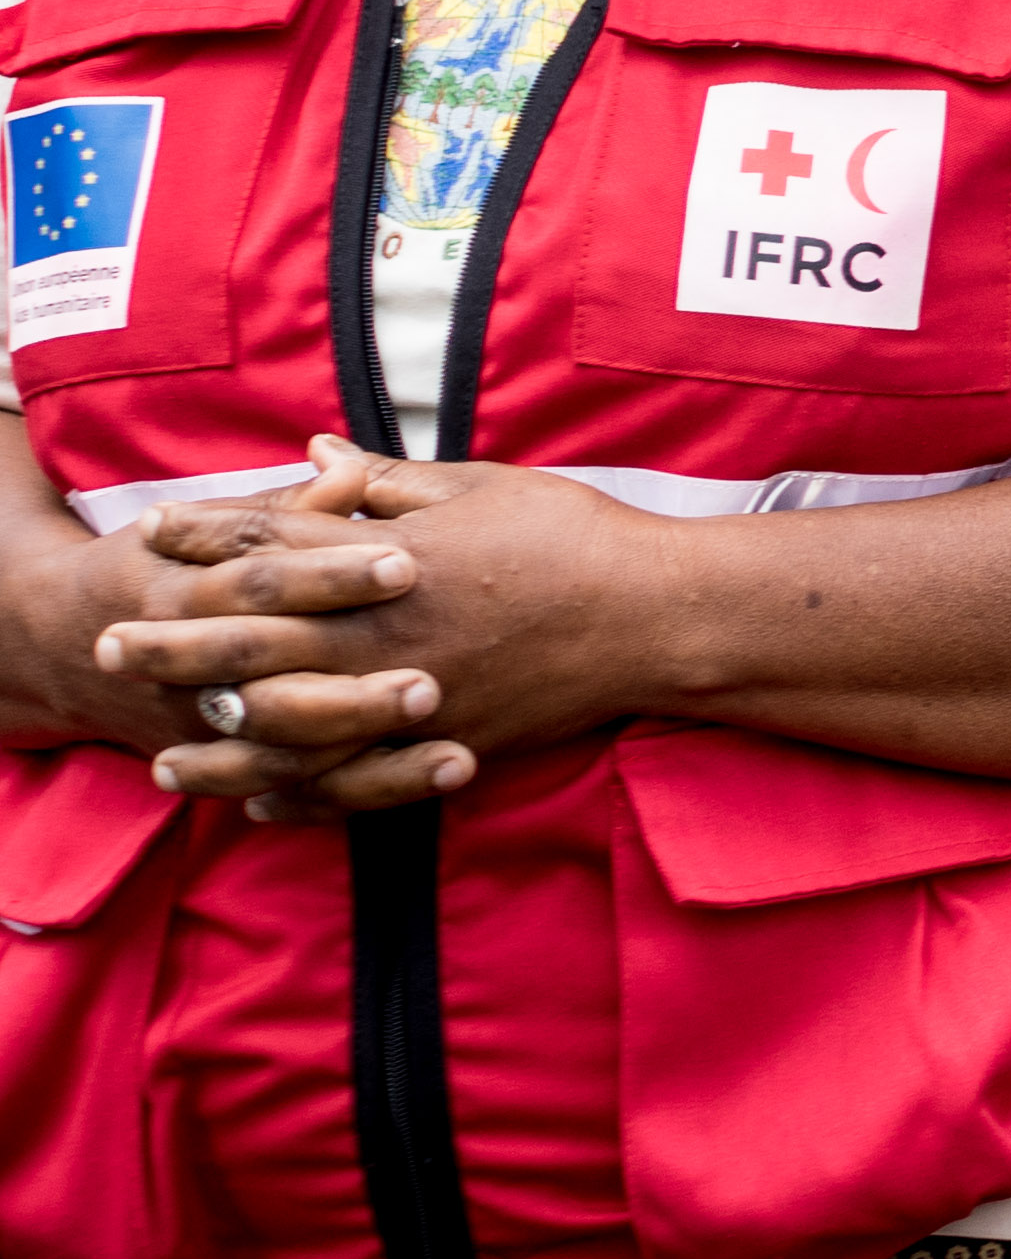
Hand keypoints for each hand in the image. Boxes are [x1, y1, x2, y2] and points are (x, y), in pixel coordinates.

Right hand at [0, 441, 443, 814]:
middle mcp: (191, 673)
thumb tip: (345, 464)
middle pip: (275, 683)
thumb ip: (284, 507)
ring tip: (455, 751)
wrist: (71, 643)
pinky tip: (432, 780)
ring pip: (289, 755)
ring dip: (372, 759)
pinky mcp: (232, 769)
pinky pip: (298, 793)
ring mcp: (211, 729)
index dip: (329, 574)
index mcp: (184, 593)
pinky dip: (359, 795)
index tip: (407, 563)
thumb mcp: (205, 530)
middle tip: (433, 682)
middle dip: (353, 691)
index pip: (260, 582)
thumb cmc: (165, 564)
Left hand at [96, 454, 674, 813]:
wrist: (654, 616)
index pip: (273, 545)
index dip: (207, 534)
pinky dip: (297, 795)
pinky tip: (256, 800)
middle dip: (172, 644)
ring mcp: (408, 696)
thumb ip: (388, 481)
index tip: (154, 528)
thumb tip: (315, 458)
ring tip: (159, 757)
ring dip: (216, 744)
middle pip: (251, 642)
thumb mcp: (483, 488)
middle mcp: (383, 633)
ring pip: (287, 731)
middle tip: (109, 644)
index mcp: (389, 560)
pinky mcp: (440, 742)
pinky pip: (351, 783)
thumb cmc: (575, 538)